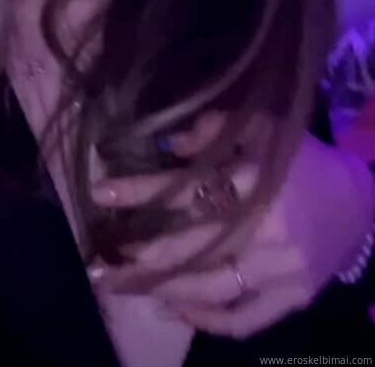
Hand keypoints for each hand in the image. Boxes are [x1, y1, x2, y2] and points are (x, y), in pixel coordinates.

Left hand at [91, 113, 373, 338]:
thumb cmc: (305, 161)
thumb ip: (216, 128)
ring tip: (124, 288)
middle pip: (191, 247)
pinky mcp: (292, 298)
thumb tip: (169, 144)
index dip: (140, 192)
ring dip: (162, 290)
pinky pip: (244, 319)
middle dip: (140, 258)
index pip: (186, 189)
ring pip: (211, 287)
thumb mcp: (265, 128)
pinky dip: (208, 318)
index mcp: (258, 181)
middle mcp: (267, 229)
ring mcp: (282, 270)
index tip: (101, 194)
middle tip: (98, 265)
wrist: (360, 202)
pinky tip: (176, 306)